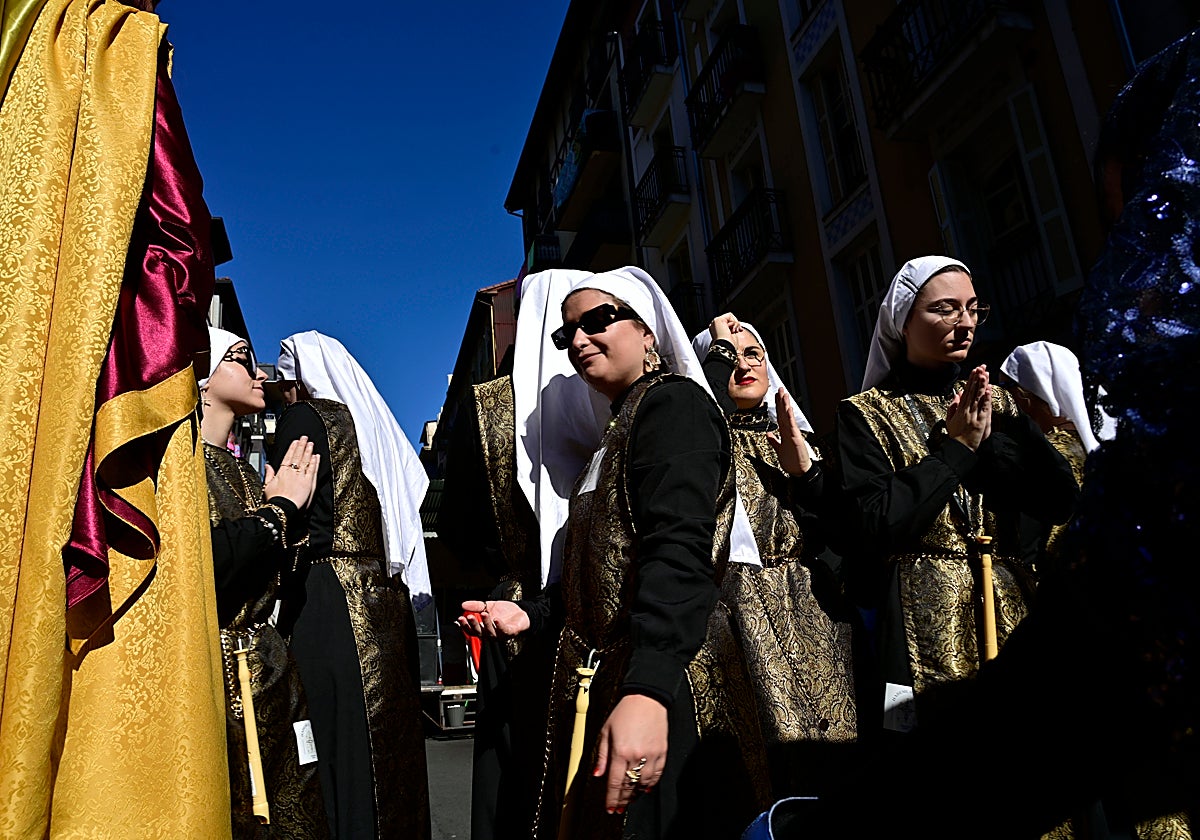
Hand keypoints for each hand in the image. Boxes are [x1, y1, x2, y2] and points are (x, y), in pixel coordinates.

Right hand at [264, 437, 319, 508]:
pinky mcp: (309, 482)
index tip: (295, 442)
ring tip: (310, 444)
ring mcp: (301, 476)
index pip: (288, 457)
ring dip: (308, 451)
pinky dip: (314, 462)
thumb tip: (267, 466)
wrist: (282, 508)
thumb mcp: (267, 485)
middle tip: (305, 438)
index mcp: (282, 472)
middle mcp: (292, 472)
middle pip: (297, 456)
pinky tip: (316, 457)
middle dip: (301, 446)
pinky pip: (312, 470)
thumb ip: (269, 474)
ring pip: (305, 461)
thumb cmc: (274, 500)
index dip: (292, 448)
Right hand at [456, 599, 529, 637]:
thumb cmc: (505, 612)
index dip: (465, 626)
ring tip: (484, 613)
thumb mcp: (489, 606)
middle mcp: (491, 634)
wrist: (521, 612)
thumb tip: (463, 605)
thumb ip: (476, 606)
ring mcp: (500, 634)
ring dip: (486, 623)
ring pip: (491, 632)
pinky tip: (496, 619)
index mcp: (484, 629)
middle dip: (474, 625)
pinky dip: (500, 626)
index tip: (460, 618)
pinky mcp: (510, 632)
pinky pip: (504, 630)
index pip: (472, 630)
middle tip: (469, 616)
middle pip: (479, 632)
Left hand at [594, 693, 667, 813]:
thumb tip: (597, 774)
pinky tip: (645, 788)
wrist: (646, 699)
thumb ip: (602, 755)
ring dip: (636, 794)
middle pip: (629, 786)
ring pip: (644, 783)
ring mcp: (651, 755)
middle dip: (622, 800)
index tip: (610, 808)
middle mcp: (636, 755)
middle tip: (618, 808)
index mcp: (620, 751)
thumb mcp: (606, 731)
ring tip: (630, 799)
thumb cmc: (625, 712)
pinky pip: (657, 774)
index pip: (615, 783)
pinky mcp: (662, 752)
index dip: (612, 799)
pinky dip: (651, 784)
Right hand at [707, 312, 740, 344]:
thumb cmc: (729, 345)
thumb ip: (732, 328)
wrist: (725, 348)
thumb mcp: (731, 335)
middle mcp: (714, 325)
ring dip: (735, 324)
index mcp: (715, 330)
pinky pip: (730, 315)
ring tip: (734, 331)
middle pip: (728, 319)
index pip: (727, 323)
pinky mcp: (718, 319)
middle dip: (735, 324)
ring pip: (730, 316)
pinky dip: (734, 322)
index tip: (739, 331)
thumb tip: (737, 324)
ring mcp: (715, 322)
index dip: (734, 326)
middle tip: (737, 331)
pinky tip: (732, 329)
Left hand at [767, 386, 811, 475]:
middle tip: (780, 389)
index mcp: (785, 433)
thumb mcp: (779, 449)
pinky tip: (789, 409)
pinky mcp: (796, 438)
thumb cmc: (792, 461)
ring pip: (788, 417)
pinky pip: (792, 426)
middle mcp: (789, 431)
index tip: (775, 396)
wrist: (800, 470)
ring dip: (786, 405)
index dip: (777, 406)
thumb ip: (774, 441)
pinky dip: (790, 417)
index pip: (780, 416)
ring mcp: (793, 434)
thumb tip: (768, 434)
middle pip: (784, 413)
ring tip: (784, 394)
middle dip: (781, 401)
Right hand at [945, 365, 990, 450]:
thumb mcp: (950, 419)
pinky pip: (983, 408)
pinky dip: (986, 399)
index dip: (970, 380)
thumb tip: (956, 394)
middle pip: (972, 391)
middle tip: (980, 367)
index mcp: (960, 408)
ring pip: (977, 397)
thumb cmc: (956, 435)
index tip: (974, 371)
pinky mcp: (979, 421)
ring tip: (984, 374)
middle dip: (976, 378)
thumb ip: (953, 406)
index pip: (966, 391)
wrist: (959, 447)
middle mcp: (966, 410)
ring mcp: (973, 415)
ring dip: (981, 385)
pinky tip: (988, 390)